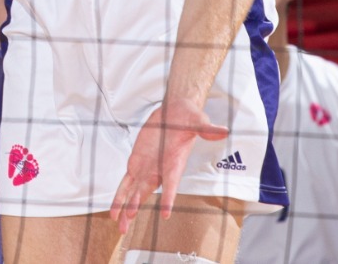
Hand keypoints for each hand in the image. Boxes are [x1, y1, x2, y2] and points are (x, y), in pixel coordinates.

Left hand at [108, 98, 230, 233]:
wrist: (176, 113)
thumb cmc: (189, 119)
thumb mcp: (198, 121)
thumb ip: (207, 129)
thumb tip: (224, 131)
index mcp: (174, 164)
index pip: (171, 184)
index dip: (168, 198)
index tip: (165, 214)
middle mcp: (160, 170)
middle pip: (146, 192)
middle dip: (136, 205)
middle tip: (128, 220)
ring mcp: (147, 169)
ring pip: (134, 192)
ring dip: (126, 207)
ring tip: (119, 224)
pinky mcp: (137, 163)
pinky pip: (126, 182)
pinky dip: (120, 195)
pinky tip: (114, 210)